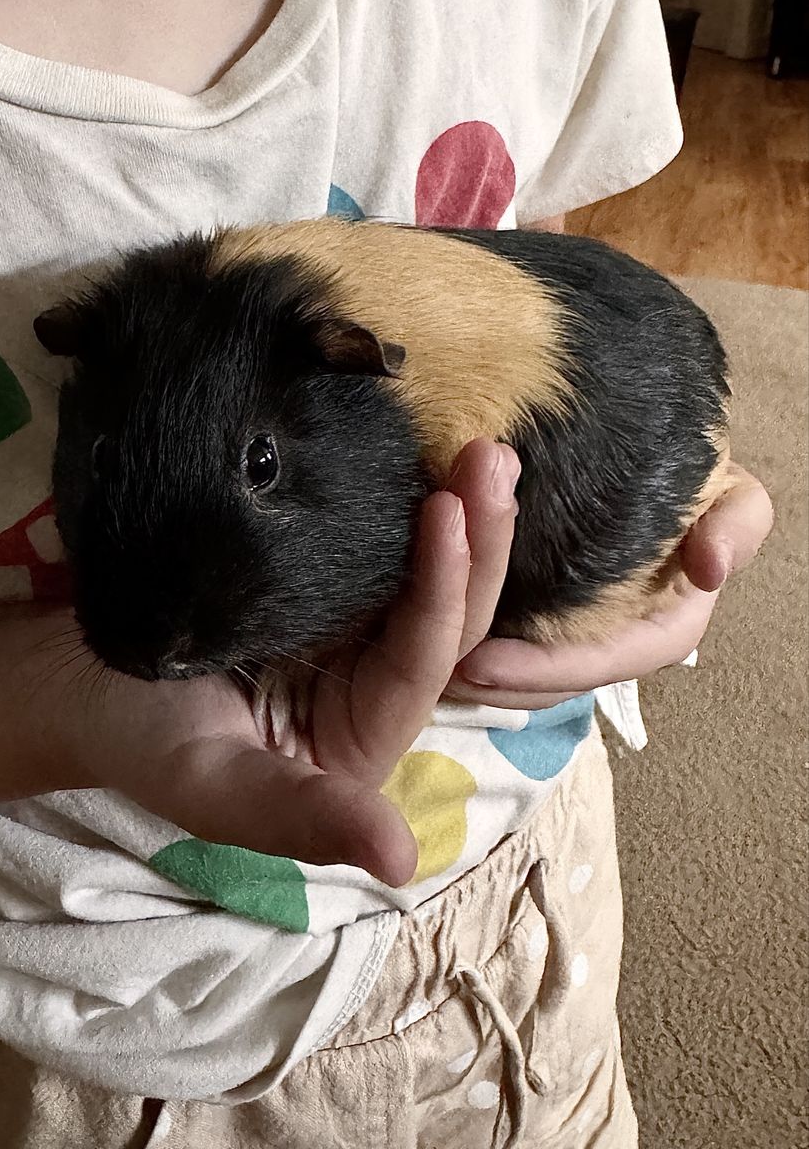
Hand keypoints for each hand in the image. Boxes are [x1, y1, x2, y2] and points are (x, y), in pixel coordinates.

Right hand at [0, 439, 514, 887]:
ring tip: (478, 448)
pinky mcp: (323, 583)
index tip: (451, 511)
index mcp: (362, 741)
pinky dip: (407, 501)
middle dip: (480, 544)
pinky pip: (381, 544)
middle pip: (448, 616)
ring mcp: (352, 629)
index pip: (422, 663)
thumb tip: (401, 864)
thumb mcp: (216, 788)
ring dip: (460, 512)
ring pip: (427, 573)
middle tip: (489, 457)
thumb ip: (305, 820)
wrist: (75, 678)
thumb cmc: (136, 740)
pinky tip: (426, 451)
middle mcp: (373, 685)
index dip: (443, 592)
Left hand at [446, 462, 773, 709]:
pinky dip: (465, 633)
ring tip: (415, 655)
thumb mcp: (736, 501)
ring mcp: (572, 635)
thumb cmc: (702, 490)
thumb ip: (736, 527)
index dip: (537, 669)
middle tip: (427, 666)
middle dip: (487, 679)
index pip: (594, 666)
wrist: (664, 470)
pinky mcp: (541, 615)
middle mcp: (610, 645)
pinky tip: (423, 626)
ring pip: (516, 668)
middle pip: (542, 681)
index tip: (479, 661)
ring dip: (470, 665)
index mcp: (656, 634)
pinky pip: (501, 636)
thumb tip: (711, 567)